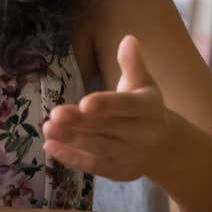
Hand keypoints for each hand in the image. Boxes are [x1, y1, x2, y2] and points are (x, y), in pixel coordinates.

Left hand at [42, 35, 173, 181]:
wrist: (164, 146)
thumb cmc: (146, 107)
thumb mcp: (143, 83)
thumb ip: (132, 64)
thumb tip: (128, 39)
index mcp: (148, 108)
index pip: (127, 106)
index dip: (106, 105)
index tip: (84, 102)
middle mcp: (142, 134)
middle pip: (108, 129)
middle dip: (80, 123)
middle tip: (55, 114)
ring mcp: (131, 156)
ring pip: (98, 149)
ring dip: (71, 140)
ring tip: (47, 128)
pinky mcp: (119, 172)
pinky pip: (93, 166)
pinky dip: (71, 158)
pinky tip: (50, 146)